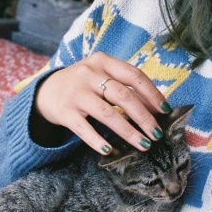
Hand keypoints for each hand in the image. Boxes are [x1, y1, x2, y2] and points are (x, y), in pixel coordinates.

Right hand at [34, 51, 171, 154]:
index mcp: (103, 61)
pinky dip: (97, 140)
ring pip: (107, 114)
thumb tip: (155, 107)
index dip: (152, 93)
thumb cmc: (84, 84)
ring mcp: (76, 92)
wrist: (45, 90)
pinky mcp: (64, 111)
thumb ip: (124, 86)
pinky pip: (84, 128)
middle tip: (156, 134)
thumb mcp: (101, 76)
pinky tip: (109, 150)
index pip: (133, 75)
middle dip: (144, 117)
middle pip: (123, 96)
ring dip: (128, 131)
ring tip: (143, 145)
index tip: (165, 110)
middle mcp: (89, 74)